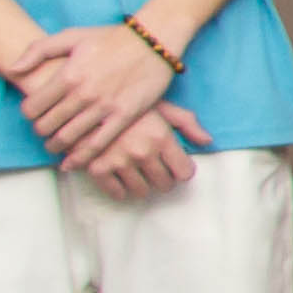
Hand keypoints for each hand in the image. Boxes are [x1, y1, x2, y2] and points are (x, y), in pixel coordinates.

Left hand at [14, 24, 178, 168]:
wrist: (153, 41)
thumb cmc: (111, 38)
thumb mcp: (72, 36)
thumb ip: (38, 50)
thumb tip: (12, 70)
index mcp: (68, 74)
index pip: (32, 106)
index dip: (28, 114)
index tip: (34, 114)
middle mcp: (83, 93)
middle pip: (47, 125)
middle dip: (41, 132)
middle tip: (44, 131)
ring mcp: (104, 106)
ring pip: (68, 138)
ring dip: (57, 146)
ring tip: (56, 146)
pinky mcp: (124, 116)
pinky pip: (97, 144)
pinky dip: (81, 158)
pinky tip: (72, 163)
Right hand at [73, 100, 206, 198]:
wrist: (84, 99)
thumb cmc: (126, 101)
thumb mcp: (160, 105)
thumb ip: (186, 122)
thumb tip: (207, 141)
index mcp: (160, 136)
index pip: (184, 173)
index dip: (181, 170)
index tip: (176, 166)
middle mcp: (142, 152)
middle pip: (164, 185)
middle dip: (163, 178)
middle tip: (156, 170)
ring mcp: (119, 162)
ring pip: (142, 192)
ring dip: (143, 185)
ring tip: (139, 174)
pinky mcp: (97, 169)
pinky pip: (117, 193)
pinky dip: (121, 190)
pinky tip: (121, 179)